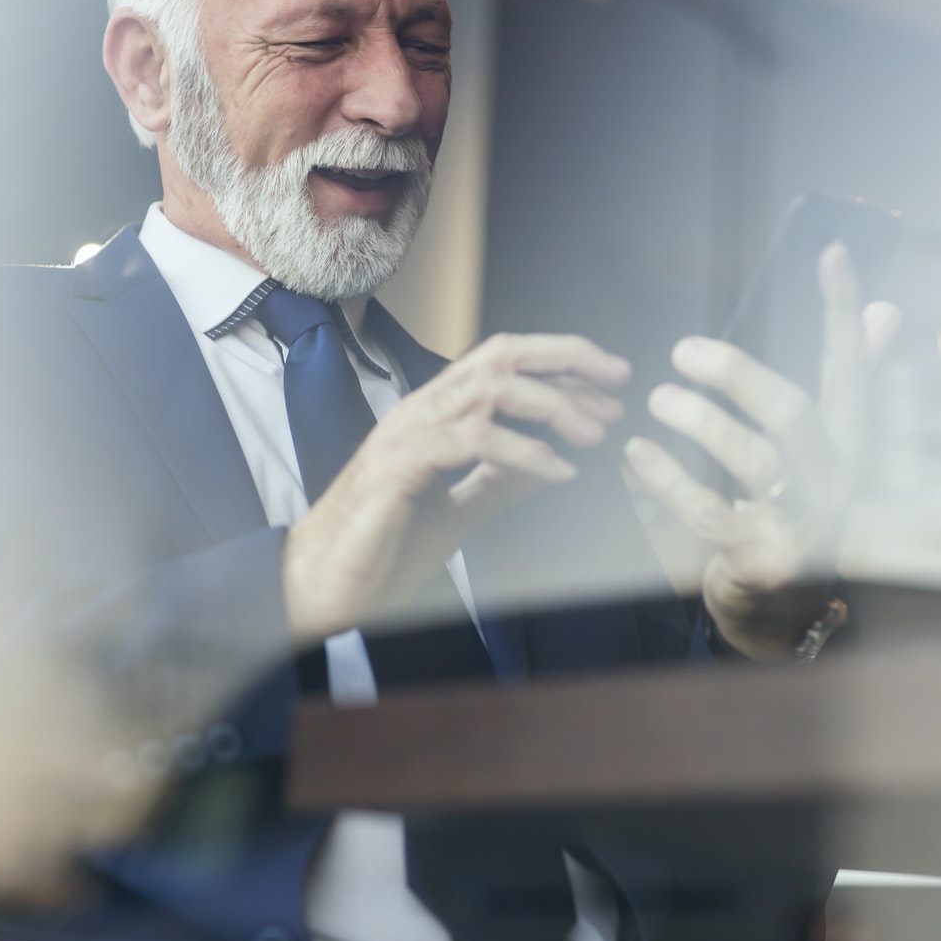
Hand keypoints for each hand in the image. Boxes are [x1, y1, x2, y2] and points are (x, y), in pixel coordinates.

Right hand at [281, 332, 629, 644]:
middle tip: (618, 386)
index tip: (611, 379)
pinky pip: (473, 441)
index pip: (502, 360)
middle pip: (501, 355)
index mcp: (434, 413)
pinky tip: (559, 472)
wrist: (322, 585)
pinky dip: (525, 453)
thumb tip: (552, 462)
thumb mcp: (458, 510)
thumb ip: (499, 482)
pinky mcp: (400, 467)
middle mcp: (421, 410)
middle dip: (566, 361)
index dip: (560, 360)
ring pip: (490, 389)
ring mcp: (407, 433)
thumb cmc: (383, 547)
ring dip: (553, 406)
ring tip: (595, 433)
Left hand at [624, 245, 898, 659]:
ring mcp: (800, 523)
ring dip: (702, 424)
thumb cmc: (796, 506)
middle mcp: (833, 479)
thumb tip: (886, 309)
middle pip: (796, 415)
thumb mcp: (825, 447)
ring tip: (658, 400)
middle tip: (684, 351)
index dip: (841, 310)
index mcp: (849, 443)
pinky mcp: (760, 557)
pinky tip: (637, 453)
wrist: (783, 606)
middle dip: (741, 376)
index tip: (831, 252)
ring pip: (754, 463)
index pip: (852, 366)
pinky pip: (710, 513)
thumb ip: (853, 378)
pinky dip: (669, 481)